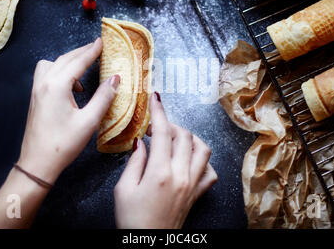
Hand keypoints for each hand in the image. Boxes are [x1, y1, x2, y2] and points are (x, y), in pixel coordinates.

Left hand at [17, 38, 119, 183]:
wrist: (37, 163)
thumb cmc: (63, 144)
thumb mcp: (89, 121)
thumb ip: (104, 97)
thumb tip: (115, 79)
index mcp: (57, 86)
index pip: (77, 62)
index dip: (91, 51)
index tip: (101, 42)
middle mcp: (44, 83)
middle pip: (64, 59)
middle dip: (81, 52)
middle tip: (96, 48)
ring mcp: (37, 90)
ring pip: (52, 64)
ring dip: (68, 62)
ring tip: (84, 69)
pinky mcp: (35, 98)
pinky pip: (47, 74)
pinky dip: (60, 72)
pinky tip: (72, 87)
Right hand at [114, 92, 217, 228]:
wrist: (147, 244)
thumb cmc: (131, 219)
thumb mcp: (123, 189)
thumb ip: (134, 161)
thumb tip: (141, 142)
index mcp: (160, 172)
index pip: (163, 132)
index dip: (159, 112)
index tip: (155, 99)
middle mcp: (181, 175)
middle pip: (185, 136)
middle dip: (171, 125)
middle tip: (156, 128)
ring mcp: (193, 184)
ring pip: (203, 149)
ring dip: (190, 138)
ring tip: (174, 140)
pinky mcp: (198, 194)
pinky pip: (210, 171)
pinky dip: (202, 161)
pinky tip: (189, 161)